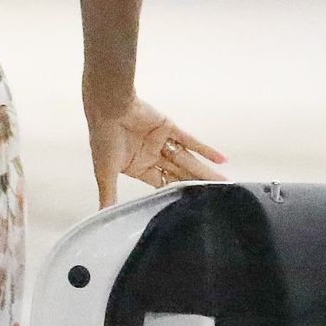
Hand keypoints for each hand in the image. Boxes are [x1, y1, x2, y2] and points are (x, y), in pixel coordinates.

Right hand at [84, 93, 228, 209]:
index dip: (177, 194)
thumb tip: (103, 217)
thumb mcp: (105, 173)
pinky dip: (205, 149)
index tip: (194, 205)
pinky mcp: (169, 128)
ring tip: (224, 183)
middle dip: (197, 184)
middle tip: (218, 197)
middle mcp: (152, 155)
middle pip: (179, 174)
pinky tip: (221, 159)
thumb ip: (109, 195)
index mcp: (138, 167)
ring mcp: (162, 142)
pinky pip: (190, 140)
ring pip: (187, 160)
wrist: (107, 108)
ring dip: (205, 171)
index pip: (162, 184)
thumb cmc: (102, 139)